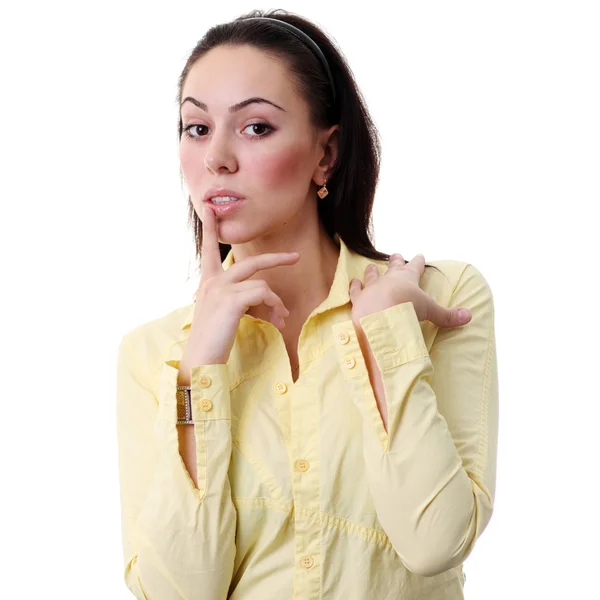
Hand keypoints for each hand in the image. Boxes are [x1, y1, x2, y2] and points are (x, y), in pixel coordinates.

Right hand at [181, 202, 299, 369]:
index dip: (210, 229)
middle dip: (276, 258)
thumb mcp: (217, 314)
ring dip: (277, 300)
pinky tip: (277, 319)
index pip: (208, 249)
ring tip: (283, 316)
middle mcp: (212, 281)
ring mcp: (220, 288)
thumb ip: (231, 299)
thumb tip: (256, 296)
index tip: (210, 210)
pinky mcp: (230, 299)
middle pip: (249, 261)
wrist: (199, 361)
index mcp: (207, 282)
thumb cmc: (210, 342)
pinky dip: (275, 305)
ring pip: (261, 281)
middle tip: (295, 257)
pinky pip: (263, 293)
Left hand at [349, 253, 471, 327]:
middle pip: (392, 268)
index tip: (419, 254)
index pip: (414, 267)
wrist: (381, 316)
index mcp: (407, 280)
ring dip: (371, 271)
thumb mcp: (431, 312)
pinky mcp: (358, 300)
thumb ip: (447, 316)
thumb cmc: (407, 310)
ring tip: (370, 266)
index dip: (417, 261)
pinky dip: (353, 287)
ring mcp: (371, 288)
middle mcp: (388, 280)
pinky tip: (353, 283)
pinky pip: (354, 290)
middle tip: (394, 254)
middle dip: (394, 261)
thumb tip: (469, 316)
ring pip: (371, 276)